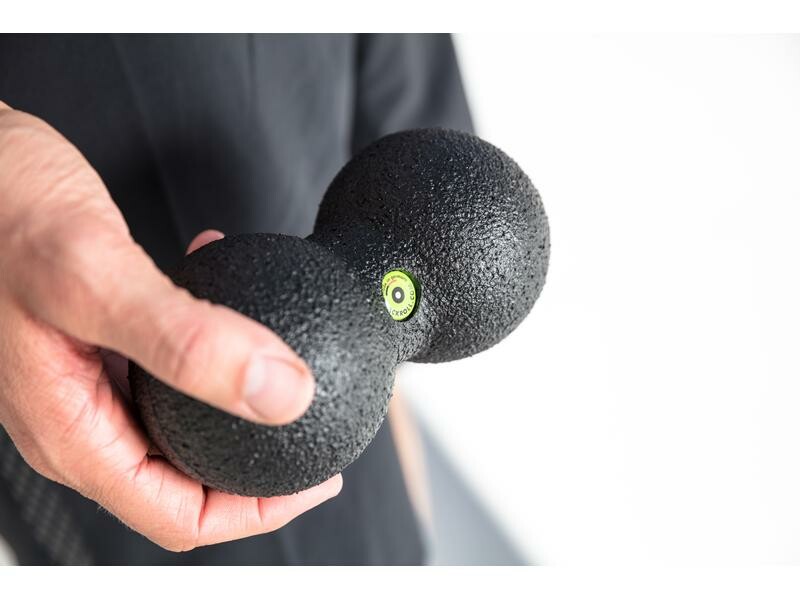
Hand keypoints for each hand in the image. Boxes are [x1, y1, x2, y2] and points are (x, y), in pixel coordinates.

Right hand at [0, 102, 341, 551]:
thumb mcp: (95, 276)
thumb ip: (187, 340)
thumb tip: (280, 393)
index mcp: (72, 430)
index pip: (177, 514)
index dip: (256, 509)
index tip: (313, 477)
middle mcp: (77, 416)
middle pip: (184, 481)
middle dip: (256, 467)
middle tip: (313, 433)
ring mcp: (86, 380)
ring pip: (181, 424)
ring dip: (236, 400)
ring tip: (286, 369)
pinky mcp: (96, 341)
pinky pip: (166, 364)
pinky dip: (208, 340)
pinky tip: (224, 290)